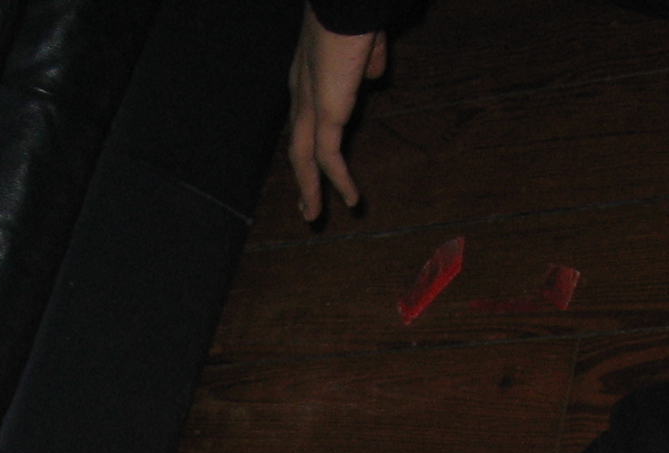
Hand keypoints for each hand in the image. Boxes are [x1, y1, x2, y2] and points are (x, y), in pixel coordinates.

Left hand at [288, 16, 384, 219]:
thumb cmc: (355, 16)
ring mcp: (309, 104)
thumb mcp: (364, 40)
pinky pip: (328, 157)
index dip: (308, 143)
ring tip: (314, 215)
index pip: (304, 118)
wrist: (346, 6)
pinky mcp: (324, 114)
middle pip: (296, 144)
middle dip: (301, 176)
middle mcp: (300, 92)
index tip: (314, 165)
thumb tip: (371, 74)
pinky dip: (338, 180)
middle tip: (305, 204)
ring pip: (303, 158)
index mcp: (306, 74)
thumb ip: (367, 58)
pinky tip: (350, 199)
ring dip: (309, 188)